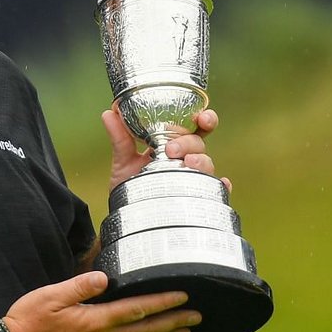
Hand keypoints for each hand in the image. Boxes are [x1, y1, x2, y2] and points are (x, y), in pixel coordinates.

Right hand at [2, 271, 201, 331]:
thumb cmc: (29, 320)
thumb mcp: (50, 296)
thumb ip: (79, 287)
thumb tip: (104, 277)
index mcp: (95, 322)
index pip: (136, 310)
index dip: (162, 302)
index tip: (183, 296)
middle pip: (146, 330)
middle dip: (173, 323)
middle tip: (197, 317)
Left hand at [102, 105, 230, 192]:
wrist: (125, 217)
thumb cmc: (129, 187)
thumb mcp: (122, 161)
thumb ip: (119, 138)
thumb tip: (109, 113)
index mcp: (173, 145)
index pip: (193, 128)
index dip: (203, 119)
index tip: (201, 117)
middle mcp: (186, 161)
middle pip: (199, 144)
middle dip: (189, 143)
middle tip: (171, 150)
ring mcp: (193, 179)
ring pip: (208, 165)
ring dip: (202, 161)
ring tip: (187, 163)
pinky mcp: (197, 199)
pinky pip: (216, 192)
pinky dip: (222, 187)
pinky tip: (222, 183)